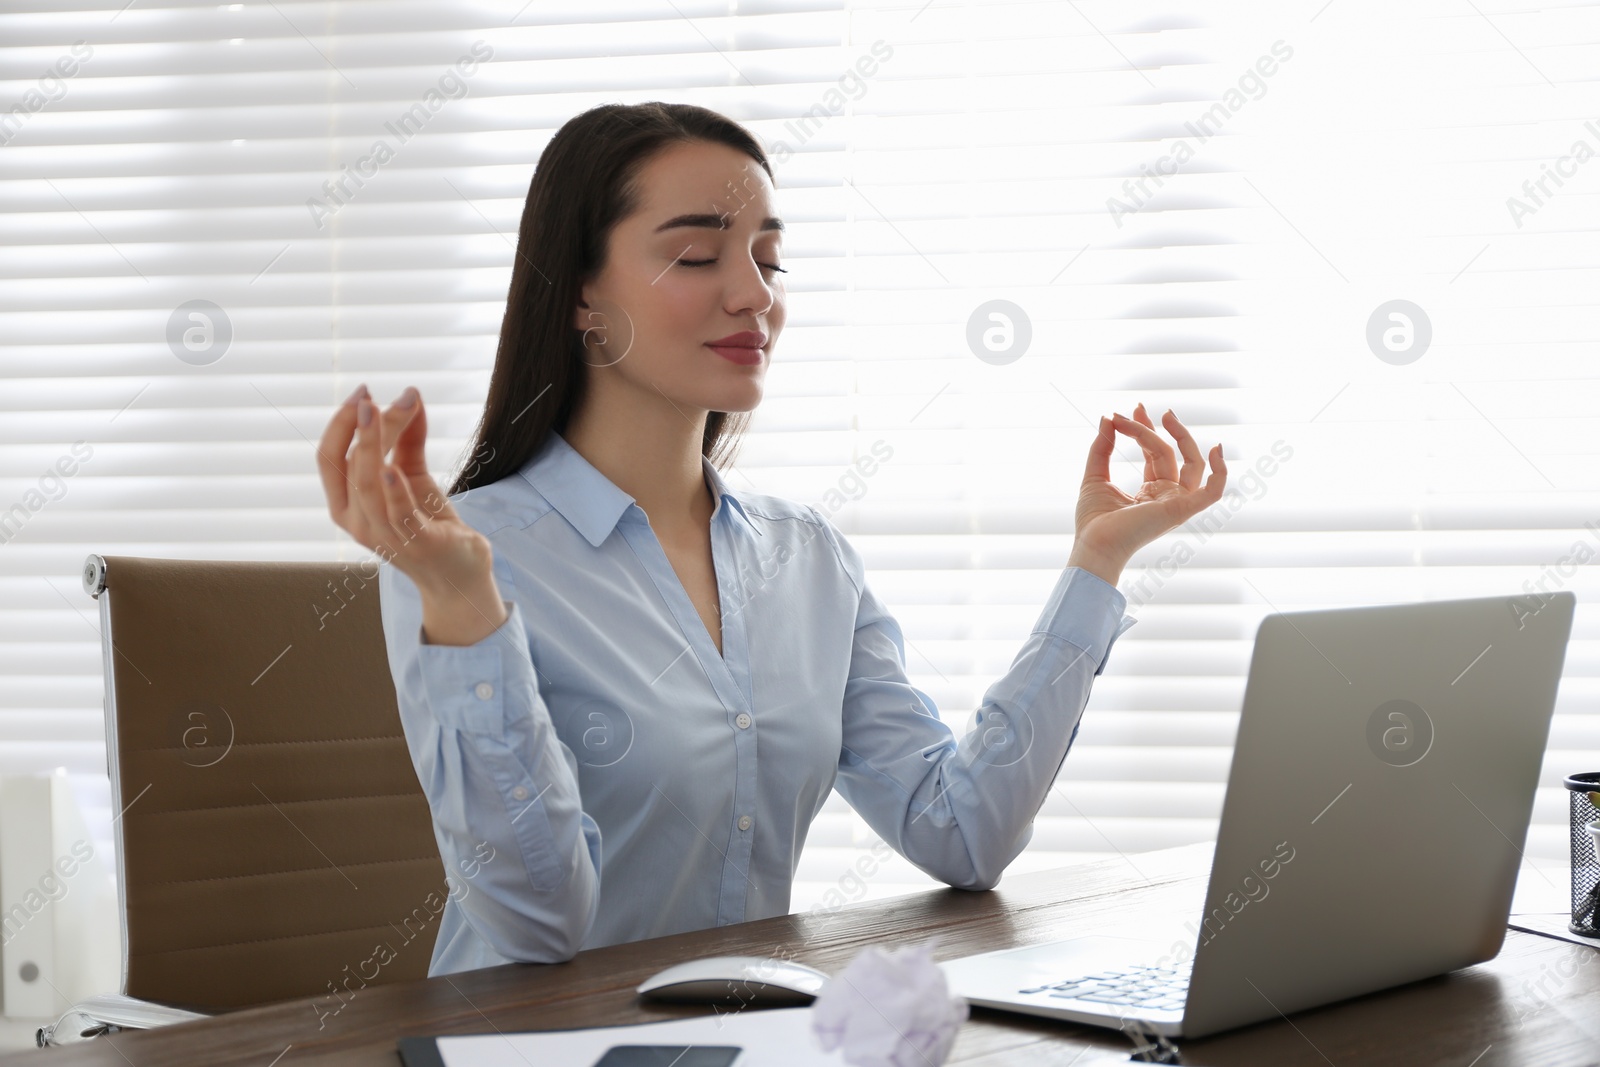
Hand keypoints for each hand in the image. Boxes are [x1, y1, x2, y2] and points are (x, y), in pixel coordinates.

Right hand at [316, 385, 506, 641]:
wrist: (460, 573)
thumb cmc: (430, 523)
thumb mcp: (414, 476)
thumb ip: (408, 438)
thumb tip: (410, 395)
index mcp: (348, 505)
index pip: (329, 459)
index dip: (340, 424)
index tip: (363, 391)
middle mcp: (358, 523)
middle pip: (347, 466)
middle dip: (356, 427)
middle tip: (369, 394)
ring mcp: (385, 536)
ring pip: (368, 486)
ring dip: (372, 445)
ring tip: (380, 411)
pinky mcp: (417, 543)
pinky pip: (399, 515)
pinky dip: (394, 491)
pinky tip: (393, 467)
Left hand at [1067, 402, 1226, 585]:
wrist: (1093, 544)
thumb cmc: (1093, 521)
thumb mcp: (1094, 476)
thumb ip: (1102, 448)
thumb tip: (1107, 418)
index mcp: (1150, 492)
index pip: (1155, 453)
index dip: (1145, 429)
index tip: (1129, 411)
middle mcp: (1167, 496)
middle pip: (1169, 453)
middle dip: (1155, 428)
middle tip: (1138, 407)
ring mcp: (1177, 502)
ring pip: (1188, 462)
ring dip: (1179, 437)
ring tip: (1165, 415)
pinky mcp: (1181, 509)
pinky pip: (1213, 492)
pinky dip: (1220, 472)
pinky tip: (1216, 449)